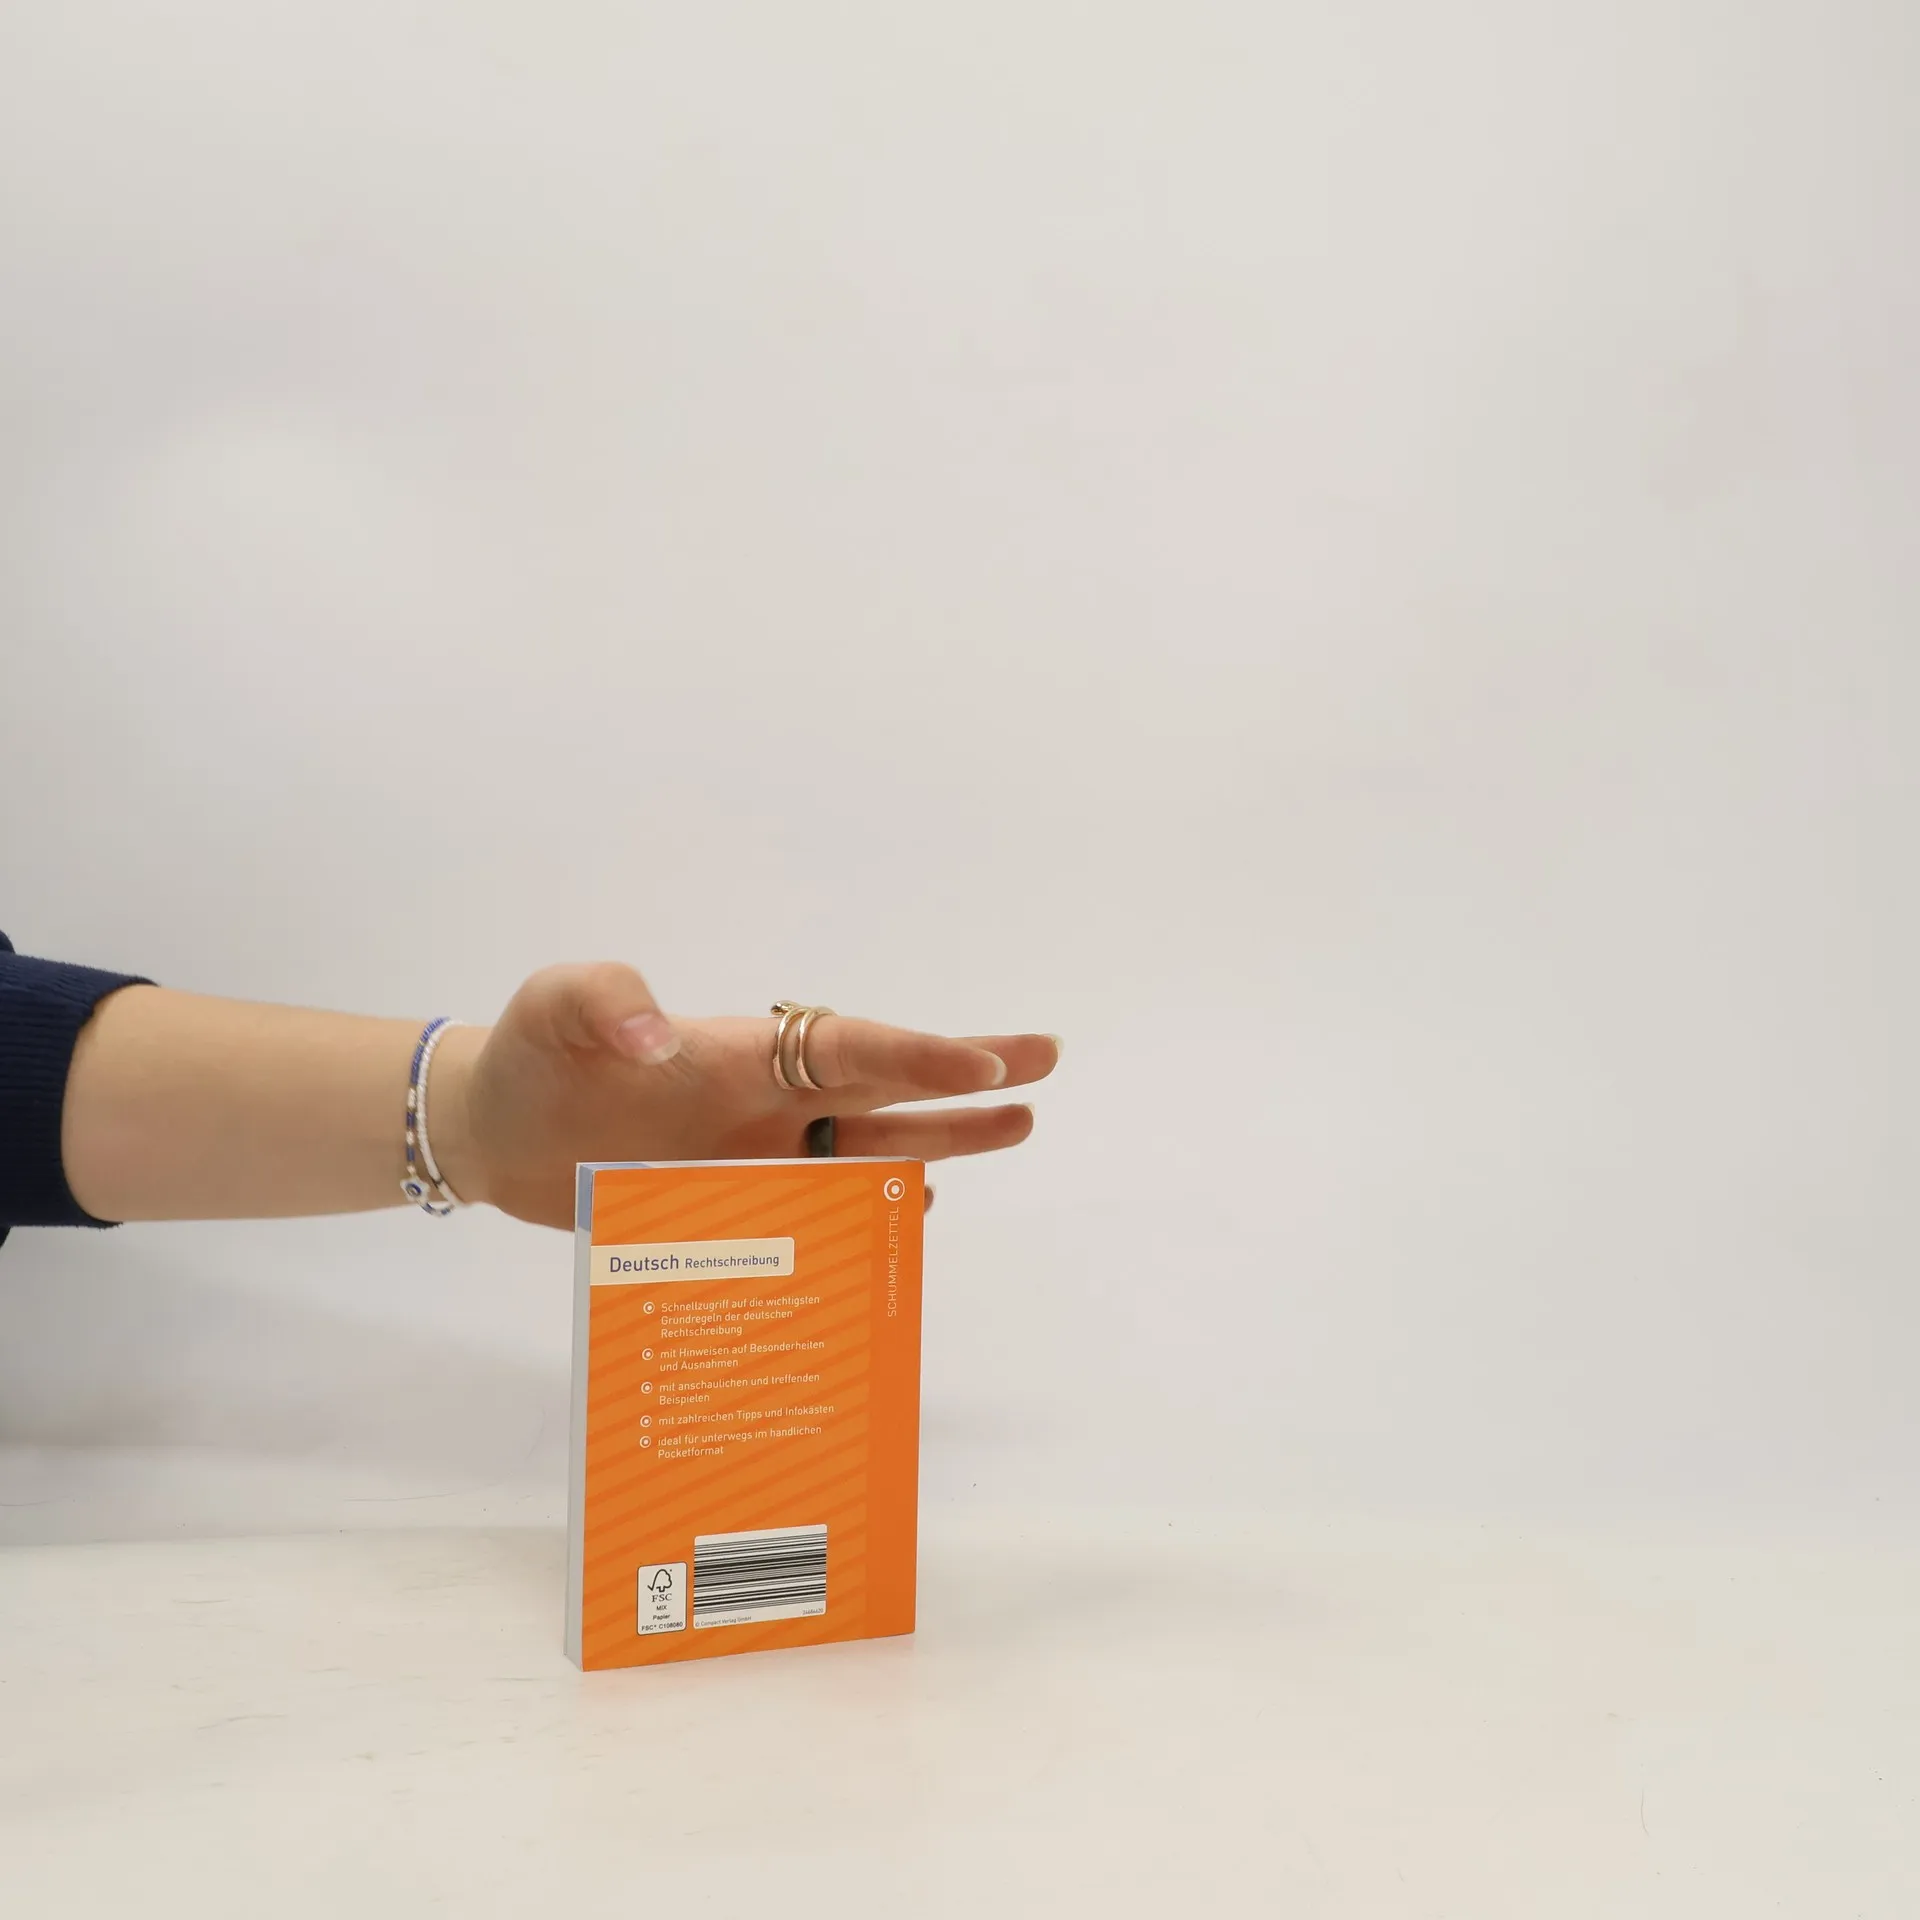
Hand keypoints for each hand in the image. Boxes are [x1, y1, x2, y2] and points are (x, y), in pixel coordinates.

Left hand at [432, 964, 1059, 1229]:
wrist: (494, 1130)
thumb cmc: (532, 1052)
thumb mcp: (554, 1006)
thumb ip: (606, 1002)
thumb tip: (660, 1036)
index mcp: (741, 1051)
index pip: (847, 1049)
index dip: (918, 1057)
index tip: (986, 1063)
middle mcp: (767, 1101)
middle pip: (886, 1090)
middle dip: (964, 1081)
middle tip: (1045, 1067)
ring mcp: (756, 1153)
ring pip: (868, 1150)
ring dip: (938, 1144)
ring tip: (1014, 1131)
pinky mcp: (732, 1202)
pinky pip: (816, 1213)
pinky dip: (866, 1217)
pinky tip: (909, 1222)